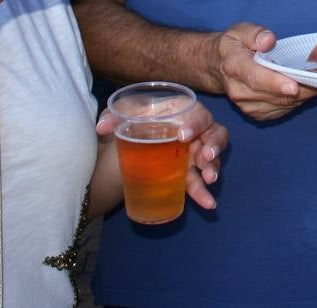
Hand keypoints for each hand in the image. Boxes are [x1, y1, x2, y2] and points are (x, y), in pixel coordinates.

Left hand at [96, 101, 229, 209]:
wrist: (125, 145)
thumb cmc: (132, 122)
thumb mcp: (120, 116)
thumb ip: (112, 117)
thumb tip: (102, 128)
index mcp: (181, 112)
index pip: (197, 113)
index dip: (195, 122)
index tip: (182, 135)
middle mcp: (193, 131)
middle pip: (214, 133)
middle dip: (214, 145)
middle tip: (205, 158)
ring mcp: (193, 153)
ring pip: (211, 159)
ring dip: (212, 169)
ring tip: (208, 181)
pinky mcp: (188, 173)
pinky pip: (199, 182)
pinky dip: (203, 193)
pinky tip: (207, 203)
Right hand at [203, 22, 316, 121]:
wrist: (217, 67)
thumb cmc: (234, 46)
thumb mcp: (240, 31)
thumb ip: (255, 34)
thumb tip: (269, 41)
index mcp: (234, 66)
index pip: (255, 77)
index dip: (275, 83)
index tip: (293, 86)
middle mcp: (239, 90)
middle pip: (274, 95)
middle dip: (300, 88)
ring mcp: (247, 105)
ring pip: (282, 104)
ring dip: (302, 95)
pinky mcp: (257, 113)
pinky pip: (283, 110)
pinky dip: (297, 101)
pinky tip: (308, 88)